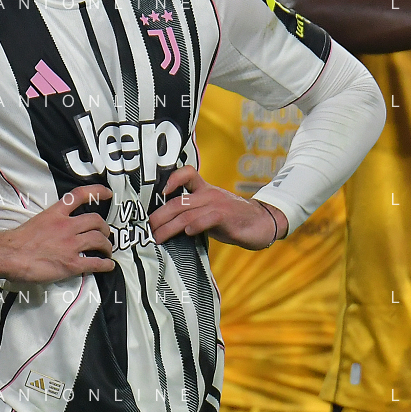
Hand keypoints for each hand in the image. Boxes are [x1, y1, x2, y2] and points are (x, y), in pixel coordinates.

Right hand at [0, 184, 113, 281]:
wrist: (9, 255)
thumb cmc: (17, 241)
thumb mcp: (36, 221)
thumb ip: (50, 222)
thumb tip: (56, 230)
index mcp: (56, 214)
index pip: (79, 195)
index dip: (97, 191)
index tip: (108, 193)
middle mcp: (66, 226)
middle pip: (96, 221)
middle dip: (104, 228)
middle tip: (105, 233)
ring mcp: (70, 245)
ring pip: (99, 240)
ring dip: (107, 246)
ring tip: (107, 250)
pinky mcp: (71, 263)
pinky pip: (95, 262)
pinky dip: (105, 264)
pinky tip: (108, 265)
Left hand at [148, 165, 286, 249]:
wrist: (263, 223)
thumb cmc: (234, 220)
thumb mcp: (211, 212)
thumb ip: (193, 214)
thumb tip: (168, 226)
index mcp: (205, 190)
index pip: (186, 173)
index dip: (171, 179)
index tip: (160, 193)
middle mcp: (209, 194)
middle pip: (177, 201)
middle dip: (159, 216)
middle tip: (147, 229)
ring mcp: (217, 204)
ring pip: (186, 214)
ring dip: (169, 227)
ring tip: (157, 238)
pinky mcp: (226, 217)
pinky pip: (206, 219)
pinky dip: (195, 226)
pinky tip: (187, 234)